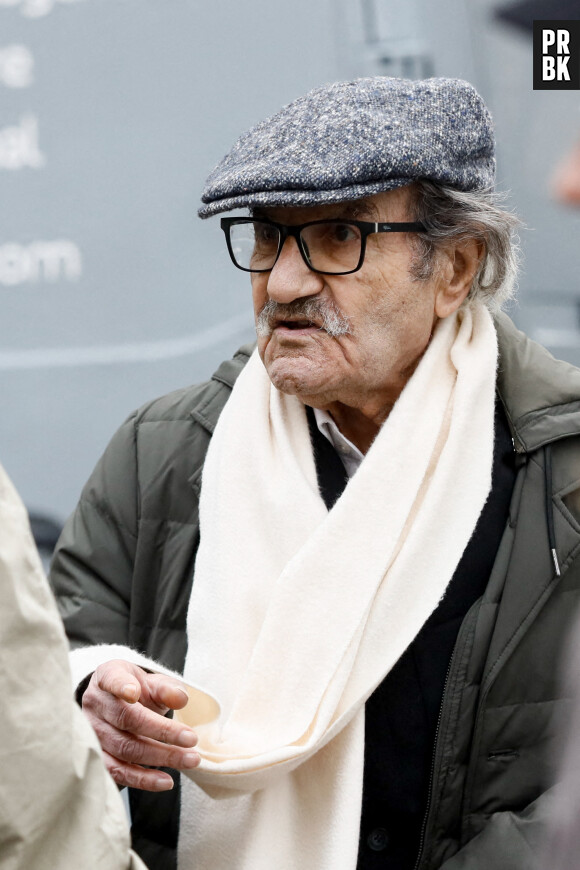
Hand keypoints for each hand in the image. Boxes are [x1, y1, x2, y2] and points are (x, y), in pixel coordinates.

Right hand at [81, 659, 199, 790]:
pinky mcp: (96, 757)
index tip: (134, 693)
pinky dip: (142, 779)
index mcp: (107, 676)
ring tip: (189, 760)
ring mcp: (91, 732)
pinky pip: (117, 772)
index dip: (121, 686)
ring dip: (159, 757)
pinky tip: (165, 781)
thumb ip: (167, 688)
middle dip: (162, 731)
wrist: (120, 705)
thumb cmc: (139, 690)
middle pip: (127, 719)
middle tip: (192, 739)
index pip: (112, 679)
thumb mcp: (153, 683)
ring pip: (124, 748)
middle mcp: (95, 703)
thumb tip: (180, 699)